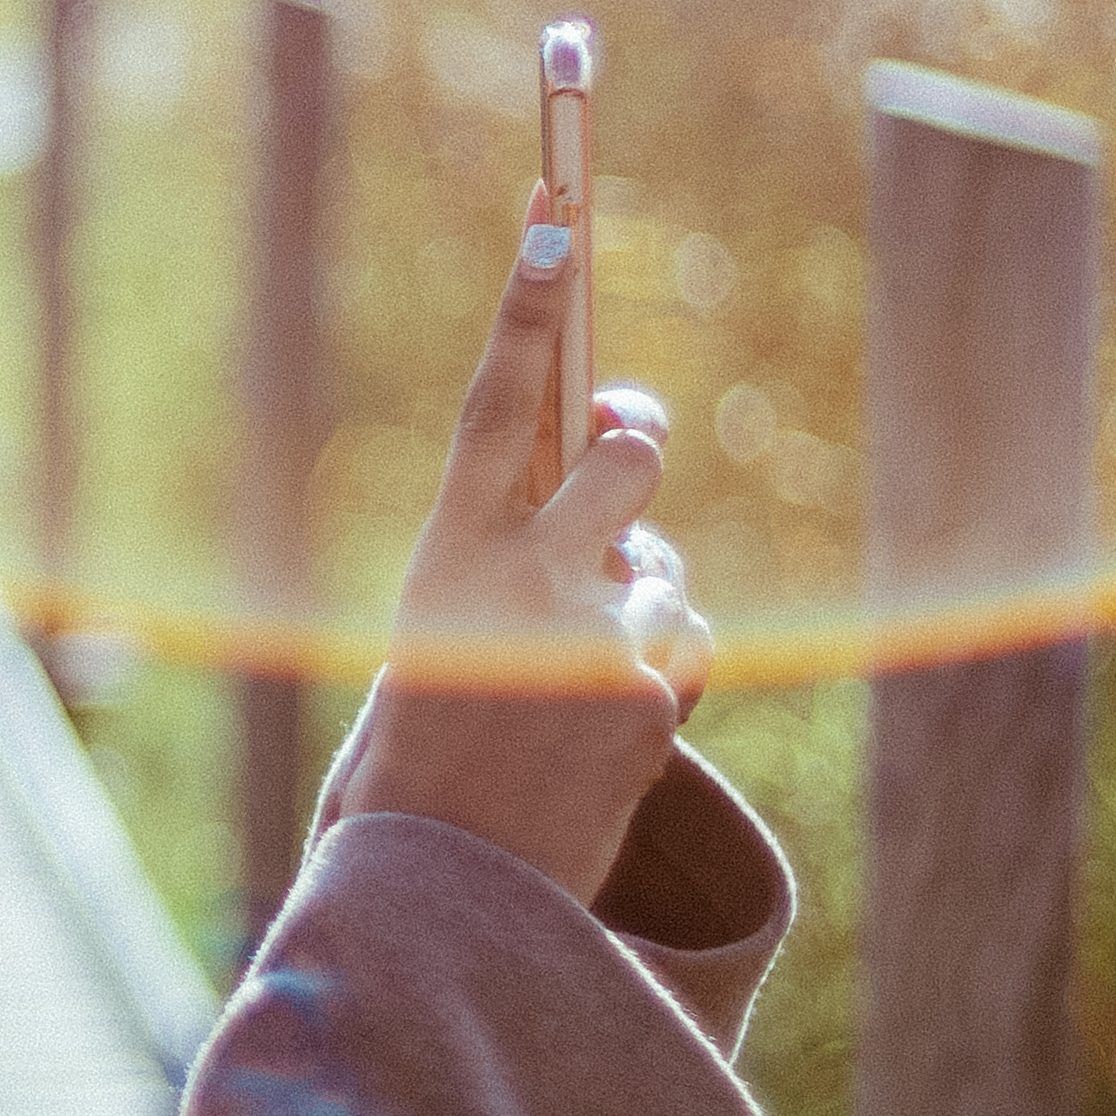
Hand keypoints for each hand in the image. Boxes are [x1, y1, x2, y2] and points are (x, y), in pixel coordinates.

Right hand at [315, 199, 716, 905]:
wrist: (448, 893)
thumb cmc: (430, 757)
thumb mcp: (443, 635)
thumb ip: (515, 551)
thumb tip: (617, 478)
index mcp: (444, 558)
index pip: (492, 406)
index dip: (525, 311)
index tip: (556, 222)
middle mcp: (519, 581)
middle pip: (626, 459)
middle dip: (633, 453)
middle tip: (621, 453)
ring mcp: (594, 636)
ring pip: (661, 567)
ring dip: (636, 607)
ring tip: (572, 685)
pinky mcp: (654, 695)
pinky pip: (684, 643)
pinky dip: (660, 673)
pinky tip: (606, 729)